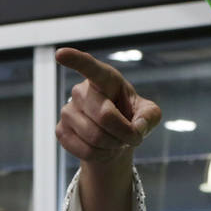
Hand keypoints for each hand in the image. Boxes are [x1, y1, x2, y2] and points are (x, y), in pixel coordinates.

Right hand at [55, 48, 161, 173]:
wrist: (114, 137)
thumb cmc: (132, 118)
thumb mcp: (149, 114)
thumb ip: (150, 117)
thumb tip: (137, 127)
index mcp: (104, 79)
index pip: (90, 67)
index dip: (75, 60)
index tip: (60, 54)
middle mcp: (81, 91)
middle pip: (104, 116)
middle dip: (124, 133)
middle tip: (132, 137)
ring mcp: (68, 111)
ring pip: (95, 137)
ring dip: (114, 145)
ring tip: (116, 141)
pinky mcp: (61, 131)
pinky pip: (85, 151)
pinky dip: (102, 156)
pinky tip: (103, 149)